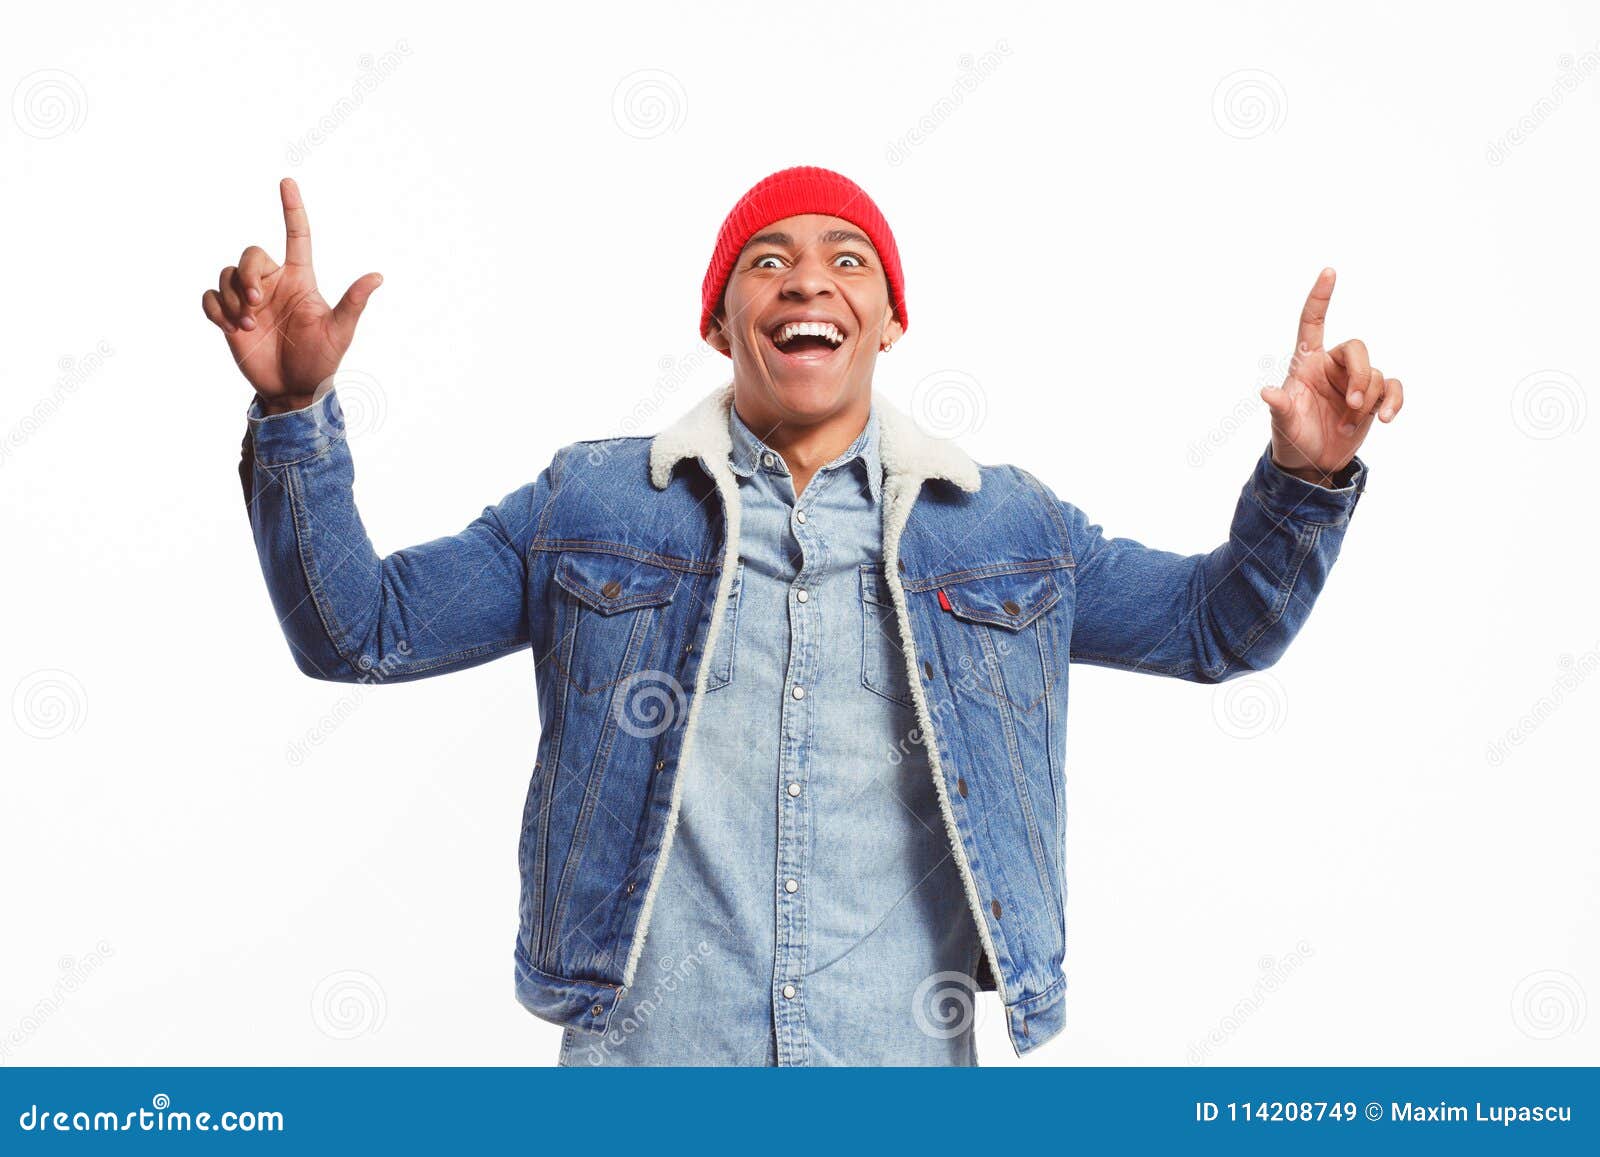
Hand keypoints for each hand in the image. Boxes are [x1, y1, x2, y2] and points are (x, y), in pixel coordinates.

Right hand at [201, 177, 382, 413]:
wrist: (294, 389)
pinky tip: (230, 327)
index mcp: (300, 280)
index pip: (296, 236)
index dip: (292, 209)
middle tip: (255, 303)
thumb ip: (353, 303)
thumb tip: (378, 276)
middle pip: (250, 254)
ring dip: (231, 297)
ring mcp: (249, 299)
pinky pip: (210, 296)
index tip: (287, 182)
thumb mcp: (340, 332)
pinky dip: (214, 308)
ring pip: (227, 274)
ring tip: (247, 325)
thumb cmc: (321, 360)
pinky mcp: (228, 316)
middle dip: (247, 274)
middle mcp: (273, 284)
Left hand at [1259, 268, 1403, 483]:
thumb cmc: (1291, 438)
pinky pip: (1392, 387)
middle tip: (1353, 404)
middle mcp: (1331, 367)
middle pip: (1357, 349)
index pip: (1313, 323)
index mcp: (1306, 363)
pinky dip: (1394, 401)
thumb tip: (1267, 392)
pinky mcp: (1372, 399)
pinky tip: (1387, 418)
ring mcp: (1353, 382)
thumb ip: (1280, 407)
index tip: (1329, 271)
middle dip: (1359, 375)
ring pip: (1374, 373)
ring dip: (1368, 401)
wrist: (1311, 464)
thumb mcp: (1283, 424)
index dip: (1320, 298)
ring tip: (1348, 425)